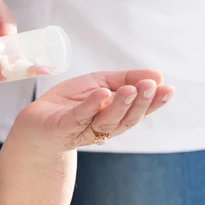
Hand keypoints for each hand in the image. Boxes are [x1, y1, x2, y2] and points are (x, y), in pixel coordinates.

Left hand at [12, 69, 174, 152]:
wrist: (35, 122)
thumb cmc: (69, 103)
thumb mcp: (98, 83)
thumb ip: (125, 78)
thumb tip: (157, 75)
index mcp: (115, 117)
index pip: (138, 111)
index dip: (154, 102)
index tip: (169, 89)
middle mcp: (103, 127)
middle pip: (126, 119)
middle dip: (141, 103)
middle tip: (151, 86)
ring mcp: (83, 129)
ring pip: (107, 121)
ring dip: (121, 105)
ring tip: (131, 89)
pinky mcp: (63, 128)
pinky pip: (79, 117)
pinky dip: (91, 106)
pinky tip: (101, 95)